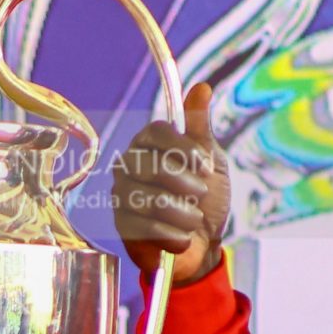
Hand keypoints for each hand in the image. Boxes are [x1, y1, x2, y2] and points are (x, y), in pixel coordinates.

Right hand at [110, 80, 230, 285]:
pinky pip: (145, 227)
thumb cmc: (207, 201)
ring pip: (149, 199)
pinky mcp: (121, 226)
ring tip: (193, 220)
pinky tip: (181, 238)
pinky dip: (172, 235)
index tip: (205, 166)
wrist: (205, 246)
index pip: (156, 130)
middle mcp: (129, 165)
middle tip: (200, 195)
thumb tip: (201, 87)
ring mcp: (122, 195)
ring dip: (182, 214)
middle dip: (184, 184)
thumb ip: (200, 128)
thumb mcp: (211, 161)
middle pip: (150, 165)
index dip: (183, 148)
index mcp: (149, 144)